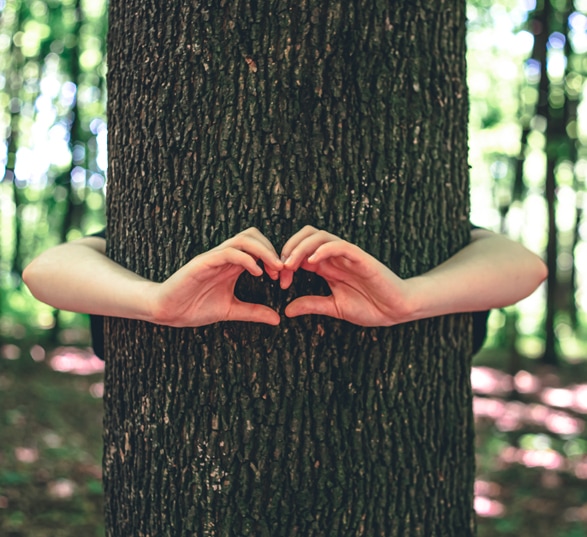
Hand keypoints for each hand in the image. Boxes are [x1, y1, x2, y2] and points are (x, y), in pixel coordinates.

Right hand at [148, 228, 282, 326]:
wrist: (166, 310)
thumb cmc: (194, 307)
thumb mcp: (231, 310)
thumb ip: (253, 311)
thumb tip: (277, 318)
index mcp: (231, 264)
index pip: (258, 246)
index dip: (275, 257)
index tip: (285, 276)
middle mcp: (224, 256)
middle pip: (253, 235)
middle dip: (272, 249)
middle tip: (282, 270)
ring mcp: (213, 257)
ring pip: (243, 239)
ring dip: (263, 251)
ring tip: (275, 269)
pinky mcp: (203, 262)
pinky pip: (228, 252)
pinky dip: (246, 259)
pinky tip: (256, 273)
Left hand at [280, 226, 415, 325]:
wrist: (396, 310)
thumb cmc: (370, 307)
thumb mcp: (334, 307)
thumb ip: (312, 304)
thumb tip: (287, 310)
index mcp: (328, 266)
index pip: (300, 252)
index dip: (285, 262)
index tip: (279, 282)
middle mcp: (335, 256)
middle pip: (307, 236)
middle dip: (289, 248)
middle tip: (280, 269)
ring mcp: (348, 255)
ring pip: (320, 236)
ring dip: (301, 247)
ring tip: (290, 264)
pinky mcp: (361, 257)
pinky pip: (339, 245)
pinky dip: (323, 249)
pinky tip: (311, 262)